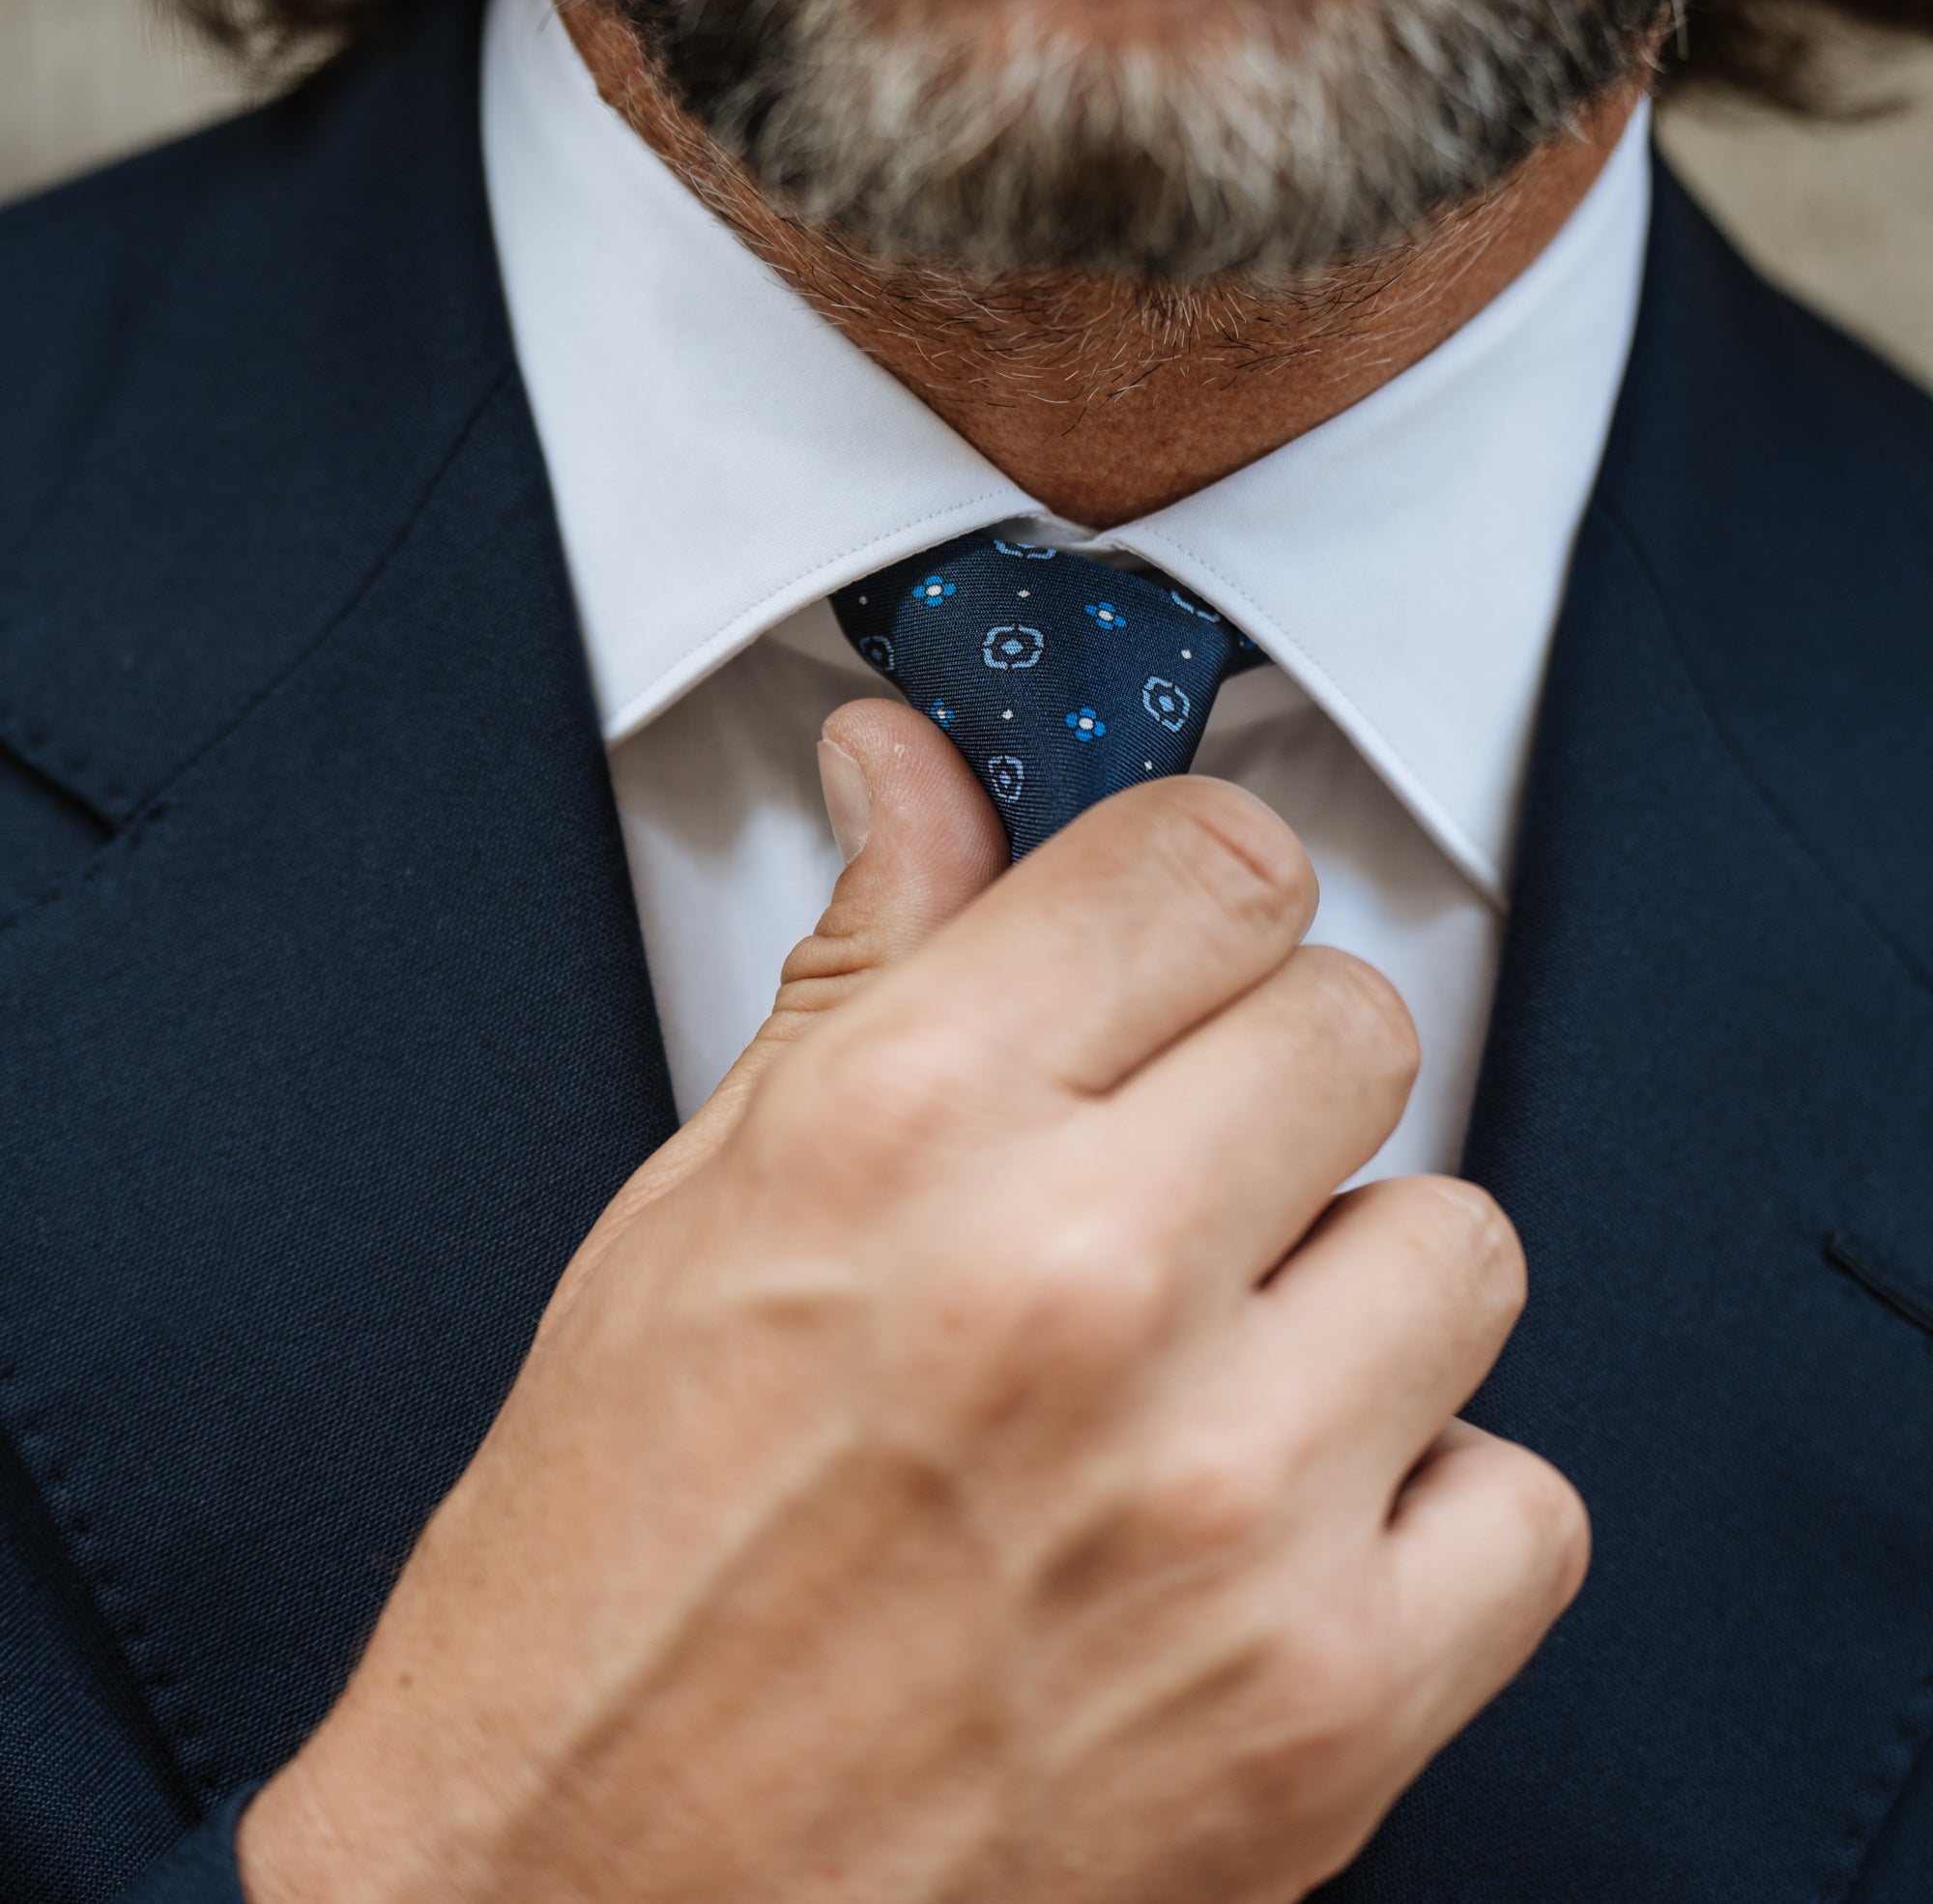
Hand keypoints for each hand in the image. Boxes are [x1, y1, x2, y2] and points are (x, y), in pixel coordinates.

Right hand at [240, 702, 1586, 1903]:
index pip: (1211, 864)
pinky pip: (1521, 1500)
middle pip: (1356, 1022)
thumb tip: (910, 770)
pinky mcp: (1325, 1700)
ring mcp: (1219, 1495)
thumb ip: (862, 962)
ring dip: (1353, 1296)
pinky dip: (1424, 1514)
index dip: (1200, 900)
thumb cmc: (613, 1572)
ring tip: (1212, 1375)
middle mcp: (1072, 1282)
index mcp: (907, 1127)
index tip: (1181, 953)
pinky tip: (1279, 1535)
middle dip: (1270, 1085)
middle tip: (1175, 1184)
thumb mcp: (698, 1207)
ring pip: (1460, 1243)